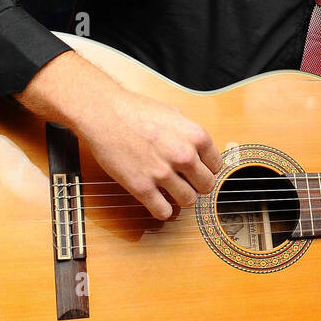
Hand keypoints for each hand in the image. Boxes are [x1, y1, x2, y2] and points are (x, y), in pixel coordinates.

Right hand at [79, 87, 222, 220]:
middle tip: (187, 183)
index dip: (206, 169)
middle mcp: (183, 155)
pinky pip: (163, 211)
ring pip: (189, 201)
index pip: (216, 165)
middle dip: (197, 185)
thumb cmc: (135, 110)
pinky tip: (158, 203)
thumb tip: (199, 150)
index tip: (197, 170)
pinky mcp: (141, 187)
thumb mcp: (174, 114)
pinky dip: (163, 211)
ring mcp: (163, 173)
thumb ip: (189, 134)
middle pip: (206, 185)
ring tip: (173, 192)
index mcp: (196, 136)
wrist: (104, 113)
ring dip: (182, 199)